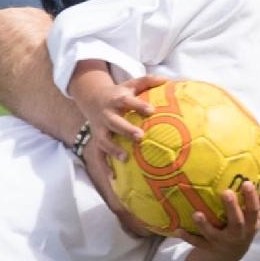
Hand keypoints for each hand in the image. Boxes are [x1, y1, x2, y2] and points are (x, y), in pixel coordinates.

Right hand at [65, 65, 162, 237]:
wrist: (91, 98)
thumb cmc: (118, 93)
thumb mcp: (131, 83)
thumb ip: (148, 81)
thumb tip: (168, 80)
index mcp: (117, 100)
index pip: (128, 101)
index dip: (139, 106)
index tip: (151, 111)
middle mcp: (107, 115)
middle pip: (115, 122)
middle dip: (126, 129)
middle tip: (139, 136)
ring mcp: (100, 129)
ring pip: (104, 140)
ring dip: (113, 149)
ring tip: (125, 158)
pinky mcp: (97, 141)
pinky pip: (99, 156)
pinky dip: (105, 168)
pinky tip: (114, 180)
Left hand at [180, 178, 259, 260]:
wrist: (229, 257)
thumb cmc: (244, 228)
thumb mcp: (257, 216)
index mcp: (251, 224)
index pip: (257, 210)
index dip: (253, 197)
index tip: (247, 182)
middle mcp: (238, 233)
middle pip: (238, 221)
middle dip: (233, 208)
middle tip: (226, 193)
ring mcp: (222, 242)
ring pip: (214, 234)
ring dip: (205, 225)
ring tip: (197, 214)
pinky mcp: (208, 248)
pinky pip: (197, 243)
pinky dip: (188, 237)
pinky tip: (178, 230)